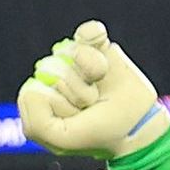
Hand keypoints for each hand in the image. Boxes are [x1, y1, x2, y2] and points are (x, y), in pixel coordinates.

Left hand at [17, 18, 169, 160]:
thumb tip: (38, 78)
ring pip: (72, 53)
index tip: (74, 118)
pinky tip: (104, 55)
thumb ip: (36, 121)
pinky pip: (88, 31)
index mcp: (36, 97)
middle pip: (53, 71)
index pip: (33, 90)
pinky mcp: (97, 45)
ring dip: (92, 75)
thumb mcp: (59, 138)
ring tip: (99, 89)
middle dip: (77, 94)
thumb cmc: (94, 133)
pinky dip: (94, 36)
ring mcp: (73, 58)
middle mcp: (51, 74)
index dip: (57, 105)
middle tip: (89, 106)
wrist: (135, 124)